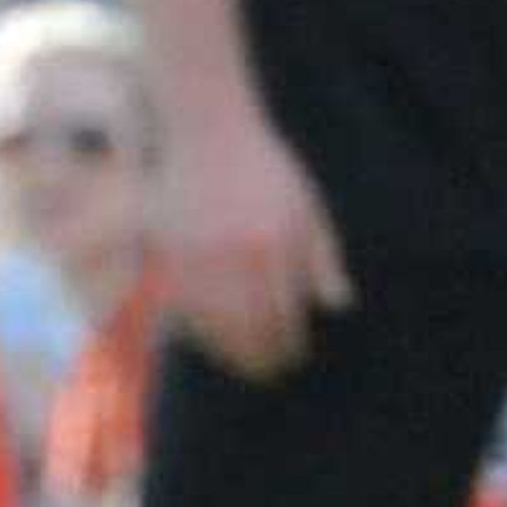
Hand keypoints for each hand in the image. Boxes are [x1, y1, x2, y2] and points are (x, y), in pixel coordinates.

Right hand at [160, 94, 352, 378]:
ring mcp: (197, 254)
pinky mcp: (168, 250)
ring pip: (211, 323)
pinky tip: (209, 343)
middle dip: (260, 357)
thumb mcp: (307, 207)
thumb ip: (322, 258)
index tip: (294, 359)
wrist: (208, 131)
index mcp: (276, 243)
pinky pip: (180, 305)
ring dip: (227, 353)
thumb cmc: (267, 170)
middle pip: (248, 326)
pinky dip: (194, 330)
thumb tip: (338, 307)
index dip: (289, 344)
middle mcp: (236, 253)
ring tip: (242, 367)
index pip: (285, 314)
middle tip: (269, 374)